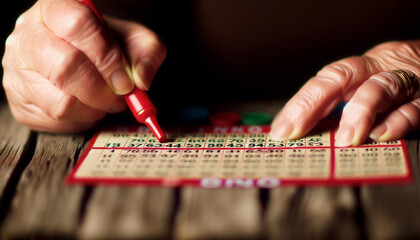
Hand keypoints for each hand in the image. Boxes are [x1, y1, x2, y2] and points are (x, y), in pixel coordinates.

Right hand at [2, 0, 165, 132]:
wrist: (78, 61)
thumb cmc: (105, 47)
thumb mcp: (133, 40)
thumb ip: (147, 53)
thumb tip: (142, 79)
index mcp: (56, 9)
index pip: (78, 25)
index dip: (106, 57)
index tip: (125, 80)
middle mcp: (29, 35)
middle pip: (66, 66)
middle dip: (101, 89)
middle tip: (119, 97)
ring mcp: (18, 69)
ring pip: (60, 100)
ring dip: (94, 109)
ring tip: (105, 102)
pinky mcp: (19, 99)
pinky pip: (56, 118)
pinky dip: (81, 119)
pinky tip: (88, 107)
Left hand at [270, 41, 419, 145]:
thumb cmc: (395, 83)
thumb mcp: (368, 88)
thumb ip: (342, 108)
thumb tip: (303, 133)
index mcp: (360, 70)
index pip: (325, 80)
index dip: (301, 103)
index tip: (282, 128)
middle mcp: (378, 72)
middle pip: (342, 78)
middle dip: (313, 103)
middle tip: (295, 130)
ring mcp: (404, 84)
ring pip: (380, 89)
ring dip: (358, 114)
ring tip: (344, 138)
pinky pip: (413, 109)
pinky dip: (397, 122)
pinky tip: (381, 135)